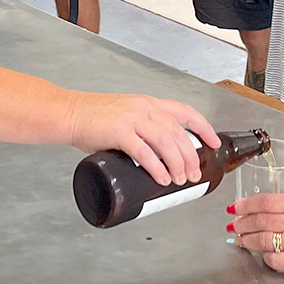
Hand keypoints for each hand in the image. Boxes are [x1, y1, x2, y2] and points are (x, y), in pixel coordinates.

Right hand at [66, 93, 218, 186]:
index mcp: (147, 104)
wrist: (69, 113)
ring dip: (177, 163)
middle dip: (190, 155)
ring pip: (166, 140)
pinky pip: (143, 151)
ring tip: (180, 179)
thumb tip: (155, 158)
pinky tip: (162, 178)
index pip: (184, 112)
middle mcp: (143, 108)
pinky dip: (156, 166)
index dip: (203, 127)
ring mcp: (131, 118)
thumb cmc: (92, 118)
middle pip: (178, 131)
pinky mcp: (118, 132)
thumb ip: (141, 131)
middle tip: (194, 173)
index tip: (214, 142)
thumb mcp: (124, 117)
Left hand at [229, 194, 283, 283]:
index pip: (266, 202)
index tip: (236, 206)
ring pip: (263, 240)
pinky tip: (263, 255)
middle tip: (233, 223)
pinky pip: (277, 260)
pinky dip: (266, 257)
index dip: (246, 204)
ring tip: (239, 239)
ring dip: (247, 240)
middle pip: (260, 220)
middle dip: (242, 222)